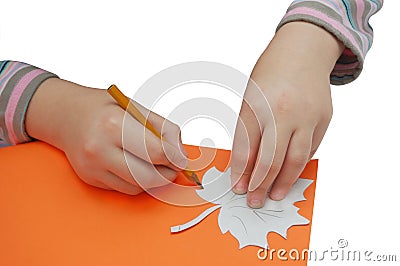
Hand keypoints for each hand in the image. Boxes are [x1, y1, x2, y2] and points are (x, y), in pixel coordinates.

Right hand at [26, 78, 187, 194]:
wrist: (66, 116)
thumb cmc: (103, 109)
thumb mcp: (136, 107)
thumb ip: (163, 128)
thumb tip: (180, 153)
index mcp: (114, 125)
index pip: (157, 152)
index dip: (176, 158)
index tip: (182, 158)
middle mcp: (100, 148)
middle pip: (149, 176)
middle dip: (168, 174)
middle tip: (173, 165)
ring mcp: (93, 167)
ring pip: (138, 187)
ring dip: (154, 179)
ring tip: (156, 164)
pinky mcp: (90, 178)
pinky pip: (124, 189)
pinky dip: (138, 181)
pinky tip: (136, 166)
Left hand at [231, 22, 343, 207]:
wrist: (302, 51)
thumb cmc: (270, 75)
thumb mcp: (250, 99)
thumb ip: (249, 131)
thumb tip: (246, 165)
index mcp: (257, 106)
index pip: (246, 149)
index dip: (241, 173)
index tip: (238, 187)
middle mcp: (282, 112)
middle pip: (271, 160)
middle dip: (260, 185)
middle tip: (254, 200)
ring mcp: (306, 116)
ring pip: (295, 160)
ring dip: (284, 182)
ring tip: (275, 195)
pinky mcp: (323, 119)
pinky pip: (310, 149)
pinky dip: (299, 164)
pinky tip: (291, 174)